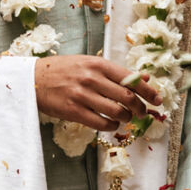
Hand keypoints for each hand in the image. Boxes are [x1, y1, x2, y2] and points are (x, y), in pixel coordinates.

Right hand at [33, 54, 151, 132]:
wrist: (33, 79)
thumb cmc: (63, 70)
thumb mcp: (88, 63)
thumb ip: (115, 71)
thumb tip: (143, 78)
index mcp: (98, 64)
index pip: (130, 78)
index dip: (148, 91)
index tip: (157, 99)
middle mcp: (91, 78)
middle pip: (127, 96)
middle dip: (140, 107)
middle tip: (142, 112)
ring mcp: (82, 95)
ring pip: (116, 111)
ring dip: (126, 118)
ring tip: (125, 118)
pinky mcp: (73, 111)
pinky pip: (101, 123)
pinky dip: (111, 126)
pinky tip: (112, 124)